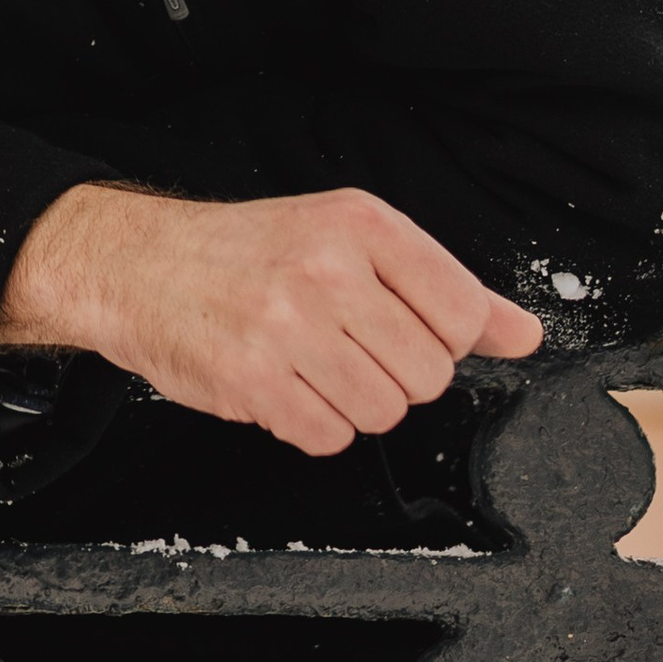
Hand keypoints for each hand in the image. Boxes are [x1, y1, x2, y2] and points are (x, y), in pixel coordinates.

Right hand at [0, 183, 543, 457]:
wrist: (136, 264)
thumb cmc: (248, 254)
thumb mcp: (350, 242)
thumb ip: (446, 290)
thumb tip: (526, 335)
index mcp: (362, 223)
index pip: (463, 315)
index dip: (437, 339)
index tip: (394, 325)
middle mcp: (326, 267)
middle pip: (427, 376)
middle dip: (390, 375)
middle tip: (340, 346)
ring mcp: (285, 323)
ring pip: (382, 412)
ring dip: (349, 404)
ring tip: (306, 365)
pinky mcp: (250, 378)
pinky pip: (327, 437)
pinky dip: (308, 425)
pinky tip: (279, 385)